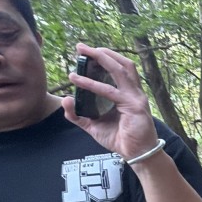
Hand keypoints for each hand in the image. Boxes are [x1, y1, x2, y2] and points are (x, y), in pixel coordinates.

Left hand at [61, 43, 157, 162]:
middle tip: (81, 46)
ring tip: (84, 52)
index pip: (118, 69)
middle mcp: (133, 92)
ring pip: (120, 70)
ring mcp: (135, 97)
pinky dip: (92, 84)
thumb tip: (65, 99)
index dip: (104, 58)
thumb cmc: (120, 139)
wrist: (136, 154)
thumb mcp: (93, 126)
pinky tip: (77, 80)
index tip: (85, 53)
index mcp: (126, 94)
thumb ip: (78, 115)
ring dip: (102, 58)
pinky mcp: (134, 105)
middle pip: (122, 63)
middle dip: (101, 52)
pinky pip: (110, 91)